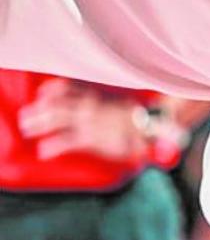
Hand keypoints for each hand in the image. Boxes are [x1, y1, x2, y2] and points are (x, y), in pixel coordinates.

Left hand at [17, 78, 146, 160]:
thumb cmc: (139, 120)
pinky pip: (66, 141)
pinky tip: (44, 151)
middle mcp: (90, 106)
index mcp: (98, 97)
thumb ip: (104, 102)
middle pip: (57, 104)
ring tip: (28, 129)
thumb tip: (91, 102)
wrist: (152, 129)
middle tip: (26, 117)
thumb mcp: (121, 105)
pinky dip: (53, 146)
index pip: (71, 88)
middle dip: (39, 110)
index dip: (54, 89)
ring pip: (56, 118)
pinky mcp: (90, 139)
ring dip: (39, 123)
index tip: (43, 92)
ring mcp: (88, 122)